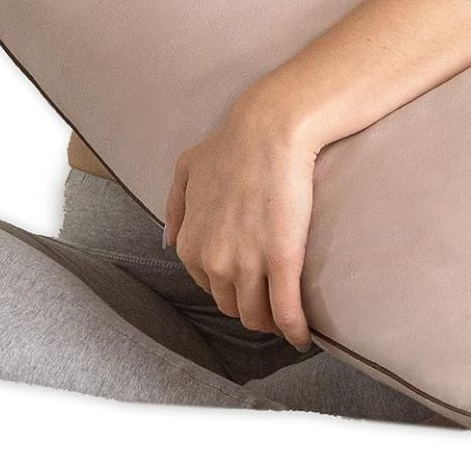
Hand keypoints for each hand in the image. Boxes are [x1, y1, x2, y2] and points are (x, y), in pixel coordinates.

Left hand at [163, 107, 318, 351]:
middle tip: (270, 302)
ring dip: (271, 323)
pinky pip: (286, 313)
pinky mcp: (281, 262)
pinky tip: (303, 338)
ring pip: (257, 316)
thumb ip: (174, 208)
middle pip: (232, 307)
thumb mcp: (186, 170)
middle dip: (250, 308)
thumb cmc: (231, 145)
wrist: (268, 132)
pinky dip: (295, 332)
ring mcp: (247, 265)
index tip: (248, 287)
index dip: (230, 290)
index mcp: (190, 245)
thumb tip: (168, 240)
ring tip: (288, 321)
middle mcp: (213, 261)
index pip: (209, 288)